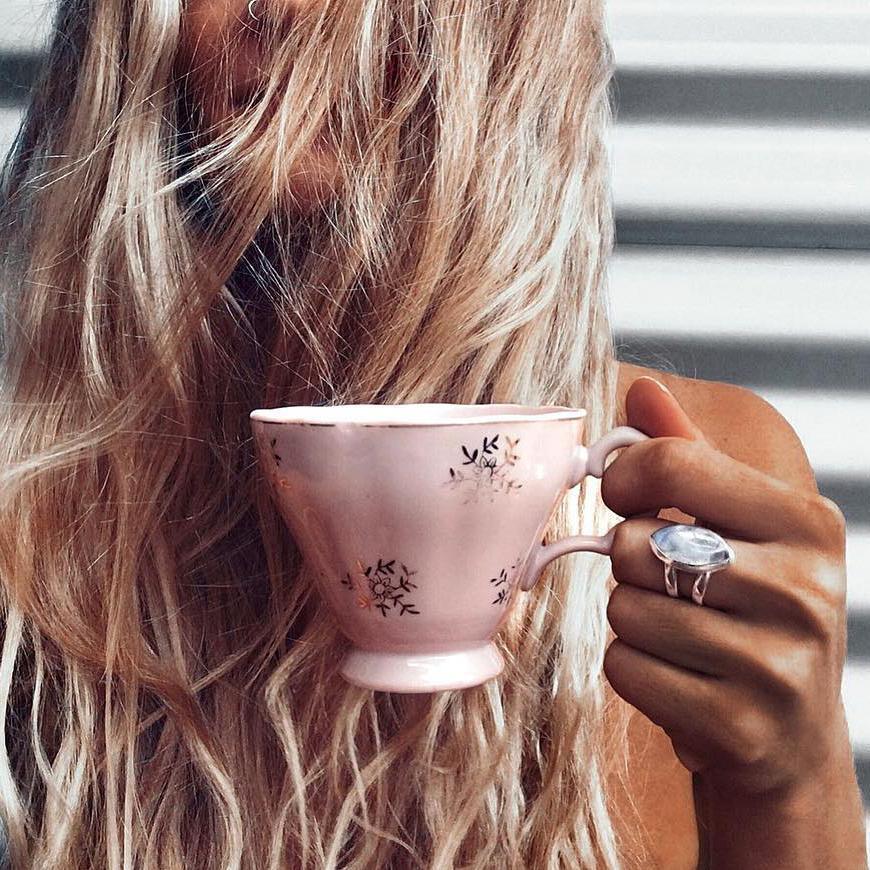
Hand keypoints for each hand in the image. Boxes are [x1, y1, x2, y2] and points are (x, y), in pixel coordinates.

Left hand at [600, 376, 848, 798]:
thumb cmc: (749, 609)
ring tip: (679, 636)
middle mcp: (806, 588)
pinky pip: (626, 668)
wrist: (788, 737)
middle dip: (629, 564)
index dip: (623, 478)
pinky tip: (678, 678)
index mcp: (806, 521)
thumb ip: (687, 453)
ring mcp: (780, 664)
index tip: (624, 497)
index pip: (673, 463)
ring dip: (631, 621)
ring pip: (625, 610)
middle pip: (635, 544)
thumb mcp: (736, 524)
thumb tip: (642, 390)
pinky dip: (632, 670)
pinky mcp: (742, 726)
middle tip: (666, 585)